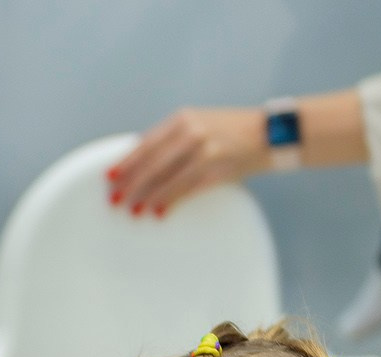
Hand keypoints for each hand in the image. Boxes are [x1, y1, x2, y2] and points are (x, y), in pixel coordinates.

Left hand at [106, 107, 267, 215]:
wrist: (271, 133)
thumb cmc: (231, 132)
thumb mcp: (200, 124)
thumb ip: (173, 139)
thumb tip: (143, 163)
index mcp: (182, 119)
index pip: (146, 143)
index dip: (125, 162)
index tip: (109, 177)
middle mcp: (191, 132)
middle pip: (152, 162)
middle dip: (130, 183)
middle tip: (114, 199)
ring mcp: (204, 150)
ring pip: (167, 178)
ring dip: (148, 196)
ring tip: (133, 210)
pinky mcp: (217, 168)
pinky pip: (187, 189)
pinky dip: (171, 201)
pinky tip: (159, 212)